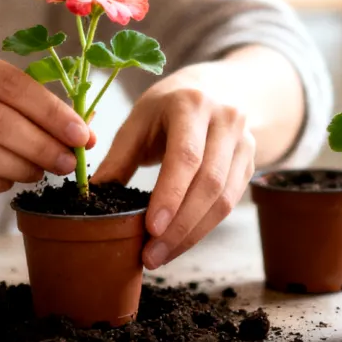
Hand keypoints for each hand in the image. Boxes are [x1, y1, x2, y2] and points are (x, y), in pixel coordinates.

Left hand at [91, 73, 255, 269]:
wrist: (214, 86)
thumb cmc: (167, 106)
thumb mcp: (138, 120)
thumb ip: (118, 158)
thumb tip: (90, 198)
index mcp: (191, 104)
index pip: (186, 157)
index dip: (170, 196)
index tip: (150, 229)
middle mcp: (225, 119)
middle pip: (209, 183)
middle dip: (180, 226)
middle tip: (152, 254)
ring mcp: (244, 141)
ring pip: (224, 198)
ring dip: (192, 233)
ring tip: (162, 254)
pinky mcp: (251, 161)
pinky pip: (231, 202)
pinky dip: (204, 226)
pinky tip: (181, 240)